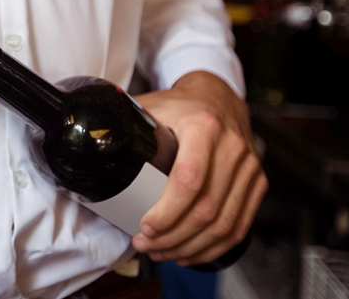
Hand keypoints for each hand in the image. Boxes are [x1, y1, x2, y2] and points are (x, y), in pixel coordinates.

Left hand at [130, 72, 267, 265]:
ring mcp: (249, 166)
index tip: (145, 226)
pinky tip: (191, 251)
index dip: (167, 211)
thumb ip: (125, 123)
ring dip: (191, 246)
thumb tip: (90, 142)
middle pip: (207, 209)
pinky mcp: (257, 182)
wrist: (218, 96)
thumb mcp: (152, 106)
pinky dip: (214, 246)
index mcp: (203, 126)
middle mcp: (232, 147)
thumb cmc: (180, 105)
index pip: (189, 179)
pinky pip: (240, 225)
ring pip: (224, 223)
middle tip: (147, 244)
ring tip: (163, 251)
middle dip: (173, 236)